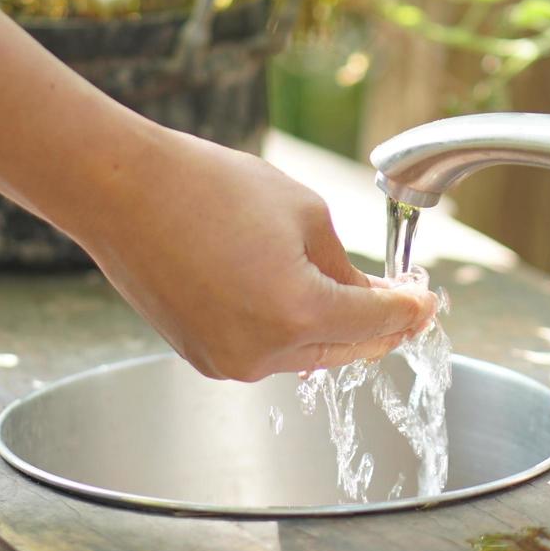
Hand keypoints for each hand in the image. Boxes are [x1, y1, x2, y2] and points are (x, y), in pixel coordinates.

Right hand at [76, 125, 437, 380]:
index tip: (427, 299)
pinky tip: (299, 300)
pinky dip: (290, 331)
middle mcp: (263, 353)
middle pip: (346, 349)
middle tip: (404, 303)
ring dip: (334, 330)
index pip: (377, 322)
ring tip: (354, 295)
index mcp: (298, 313)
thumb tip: (366, 294)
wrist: (122, 192)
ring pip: (306, 354)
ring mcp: (229, 362)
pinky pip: (265, 351)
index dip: (411, 309)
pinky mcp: (203, 357)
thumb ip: (345, 267)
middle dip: (379, 325)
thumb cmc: (207, 188)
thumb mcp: (302, 215)